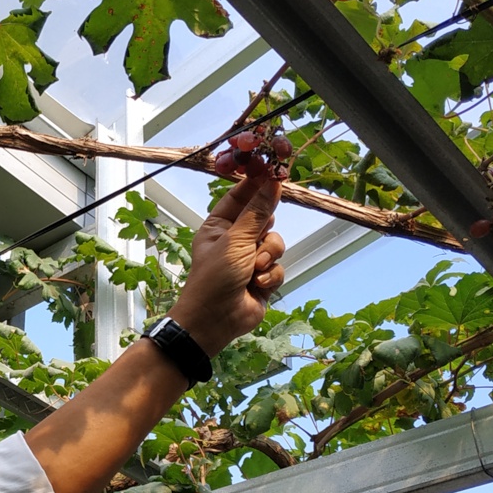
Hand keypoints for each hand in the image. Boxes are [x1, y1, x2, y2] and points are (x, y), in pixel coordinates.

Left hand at [168, 177, 285, 355]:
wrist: (214, 321)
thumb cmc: (214, 278)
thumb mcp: (235, 240)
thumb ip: (257, 212)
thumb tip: (272, 183)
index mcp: (218, 227)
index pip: (239, 197)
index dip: (256, 184)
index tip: (273, 172)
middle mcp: (234, 240)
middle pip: (263, 219)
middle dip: (265, 228)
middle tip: (265, 227)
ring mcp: (249, 259)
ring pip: (275, 244)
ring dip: (268, 256)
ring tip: (254, 268)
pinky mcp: (262, 278)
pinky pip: (277, 267)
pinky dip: (270, 275)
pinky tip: (257, 285)